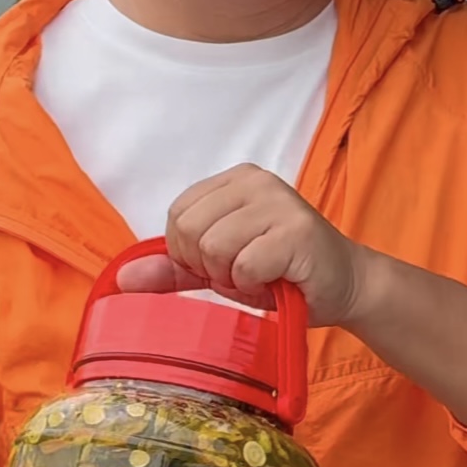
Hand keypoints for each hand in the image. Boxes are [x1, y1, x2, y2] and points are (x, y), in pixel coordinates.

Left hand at [117, 163, 369, 327]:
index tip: (221, 265)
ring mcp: (278, 202)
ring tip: (260, 277)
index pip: (177, 214)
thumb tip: (122, 278)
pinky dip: (253, 286)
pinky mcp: (296, 231)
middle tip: (242, 274)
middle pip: (189, 229)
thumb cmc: (281, 274)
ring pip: (213, 247)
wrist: (344, 286)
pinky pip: (244, 265)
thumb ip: (174, 269)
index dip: (188, 253)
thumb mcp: (220, 269)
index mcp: (234, 180)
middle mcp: (256, 181)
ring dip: (232, 279)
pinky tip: (276, 281)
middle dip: (208, 267)